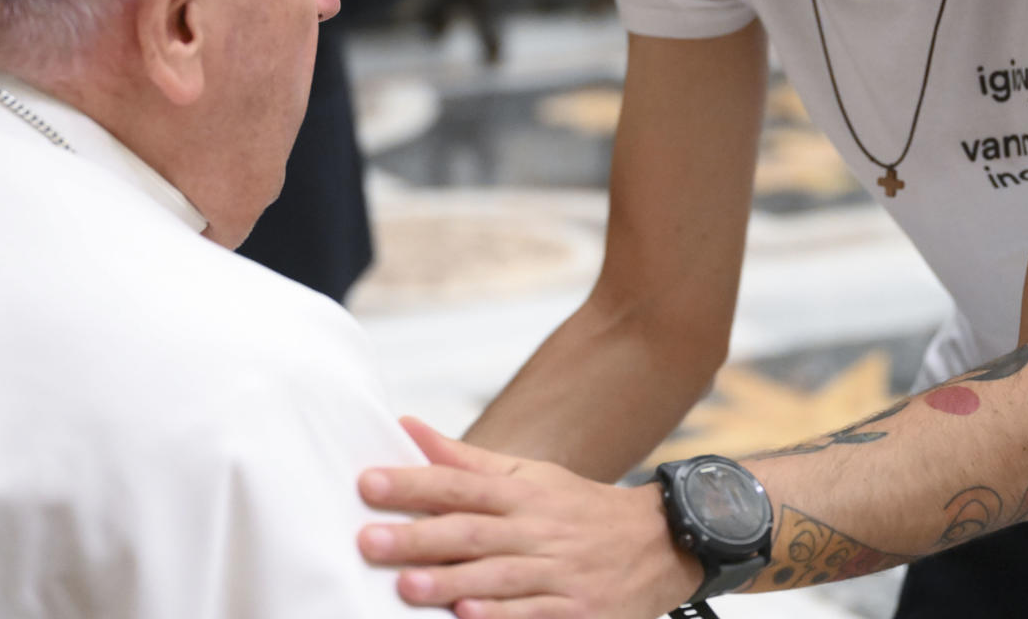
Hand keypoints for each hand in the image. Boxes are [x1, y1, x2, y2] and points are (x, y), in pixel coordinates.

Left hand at [358, 418, 702, 617]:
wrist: (660, 544)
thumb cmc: (579, 509)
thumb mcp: (529, 475)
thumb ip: (465, 460)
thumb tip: (407, 428)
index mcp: (521, 493)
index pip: (459, 483)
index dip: (413, 483)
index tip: (368, 483)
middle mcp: (536, 529)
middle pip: (471, 531)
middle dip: (418, 538)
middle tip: (369, 540)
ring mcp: (557, 572)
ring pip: (497, 577)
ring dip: (451, 582)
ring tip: (406, 586)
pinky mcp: (575, 612)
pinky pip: (533, 614)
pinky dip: (499, 617)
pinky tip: (466, 617)